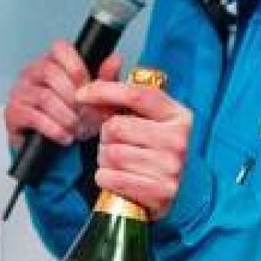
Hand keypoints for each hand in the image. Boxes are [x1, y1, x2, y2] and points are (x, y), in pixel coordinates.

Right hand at [4, 40, 122, 147]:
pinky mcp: (13, 113)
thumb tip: (115, 58)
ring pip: (44, 97)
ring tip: (77, 129)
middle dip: (73, 97)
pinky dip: (54, 129)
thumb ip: (105, 78)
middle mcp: (31, 72)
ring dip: (66, 116)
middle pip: (50, 72)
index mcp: (50, 61)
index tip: (88, 87)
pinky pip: (34, 117)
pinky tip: (65, 137)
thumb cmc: (75, 118)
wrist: (56, 150)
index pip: (59, 48)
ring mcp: (19, 92)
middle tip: (85, 114)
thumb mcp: (96, 99)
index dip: (76, 66)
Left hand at [78, 76, 192, 219]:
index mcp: (177, 115)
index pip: (137, 94)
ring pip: (112, 154)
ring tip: (117, 163)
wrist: (166, 194)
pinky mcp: (161, 191)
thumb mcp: (141, 120)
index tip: (81, 94)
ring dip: (104, 159)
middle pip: (116, 127)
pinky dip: (105, 178)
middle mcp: (179, 139)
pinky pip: (113, 178)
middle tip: (115, 144)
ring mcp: (172, 167)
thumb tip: (107, 66)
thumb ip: (122, 96)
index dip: (104, 90)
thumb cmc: (148, 153)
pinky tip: (115, 178)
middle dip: (105, 137)